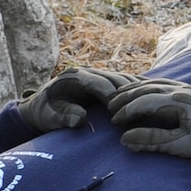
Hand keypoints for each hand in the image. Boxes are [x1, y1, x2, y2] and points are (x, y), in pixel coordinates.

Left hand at [17, 66, 136, 131]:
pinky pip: (127, 83)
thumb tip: (82, 119)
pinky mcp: (106, 81)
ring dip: (136, 93)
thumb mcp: (50, 117)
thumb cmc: (45, 113)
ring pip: (125, 79)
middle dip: (128, 96)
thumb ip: (65, 118)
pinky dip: (138, 91)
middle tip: (136, 116)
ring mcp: (99, 75)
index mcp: (75, 77)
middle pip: (117, 79)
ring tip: (145, 111)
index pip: (100, 84)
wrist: (41, 106)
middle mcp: (89, 72)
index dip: (112, 99)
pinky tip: (148, 102)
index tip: (120, 116)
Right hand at [108, 79, 190, 166]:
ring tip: (124, 96)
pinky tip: (149, 91)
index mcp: (178, 101)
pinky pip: (170, 83)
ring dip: (139, 88)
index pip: (144, 102)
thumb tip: (125, 139)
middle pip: (148, 88)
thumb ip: (152, 140)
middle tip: (110, 105)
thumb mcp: (181, 145)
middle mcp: (184, 90)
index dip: (126, 111)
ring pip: (159, 83)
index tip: (114, 121)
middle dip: (127, 96)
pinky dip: (154, 86)